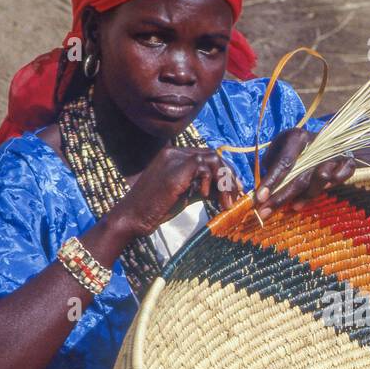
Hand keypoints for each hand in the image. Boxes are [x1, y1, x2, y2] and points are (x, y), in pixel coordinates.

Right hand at [111, 145, 240, 237]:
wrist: (133, 216)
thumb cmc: (157, 209)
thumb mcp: (186, 195)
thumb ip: (204, 188)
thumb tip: (226, 190)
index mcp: (176, 157)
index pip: (208, 157)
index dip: (225, 172)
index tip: (234, 190)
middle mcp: (175, 152)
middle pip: (214, 155)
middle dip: (229, 176)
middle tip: (236, 196)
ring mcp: (174, 157)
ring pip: (213, 159)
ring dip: (224, 181)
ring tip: (225, 202)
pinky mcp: (175, 167)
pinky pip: (204, 167)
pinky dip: (210, 182)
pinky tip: (204, 197)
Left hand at [252, 128, 356, 219]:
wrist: (327, 137)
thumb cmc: (296, 145)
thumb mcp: (279, 146)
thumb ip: (270, 163)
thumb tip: (262, 186)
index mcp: (298, 137)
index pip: (284, 163)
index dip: (271, 182)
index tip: (259, 199)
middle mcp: (317, 144)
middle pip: (300, 177)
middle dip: (281, 198)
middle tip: (266, 213)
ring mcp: (334, 153)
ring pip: (321, 179)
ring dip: (306, 196)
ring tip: (293, 206)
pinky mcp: (347, 161)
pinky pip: (341, 177)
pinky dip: (332, 185)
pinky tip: (319, 193)